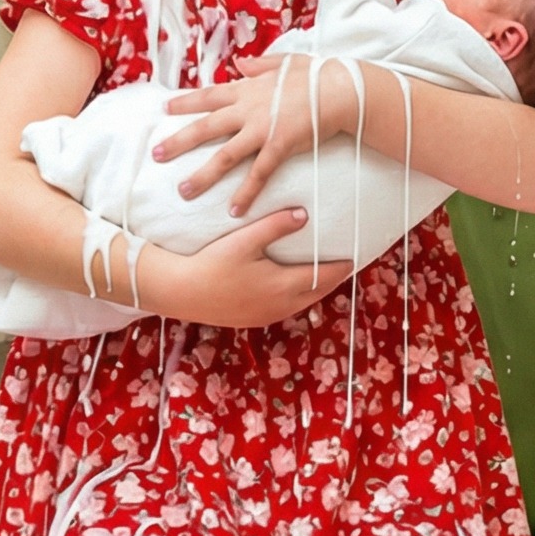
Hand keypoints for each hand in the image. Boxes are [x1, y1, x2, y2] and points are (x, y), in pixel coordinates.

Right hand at [135, 210, 334, 327]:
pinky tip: (293, 285)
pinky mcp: (253, 320)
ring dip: (315, 288)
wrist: (179, 292)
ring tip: (324, 272)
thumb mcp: (245, 240)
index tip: (355, 255)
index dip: (342, 267)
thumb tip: (304, 215)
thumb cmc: (211, 263)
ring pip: (302, 303)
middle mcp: (279, 306)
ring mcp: (266, 316)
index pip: (324, 276)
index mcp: (282, 286)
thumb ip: (275, 226)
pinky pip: (286, 308)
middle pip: (318, 292)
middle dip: (333, 278)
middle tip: (345, 262)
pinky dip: (298, 296)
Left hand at [157, 54, 347, 216]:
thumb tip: (239, 62)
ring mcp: (262, 129)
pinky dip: (245, 194)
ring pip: (224, 156)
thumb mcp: (284, 62)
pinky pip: (258, 175)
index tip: (165, 109)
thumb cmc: (317, 74)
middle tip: (156, 155)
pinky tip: (233, 211)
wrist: (340, 89)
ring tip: (184, 191)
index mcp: (249, 88)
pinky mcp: (279, 147)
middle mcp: (249, 110)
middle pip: (206, 127)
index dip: (186, 103)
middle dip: (179, 141)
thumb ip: (259, 64)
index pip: (210, 95)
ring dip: (203, 175)